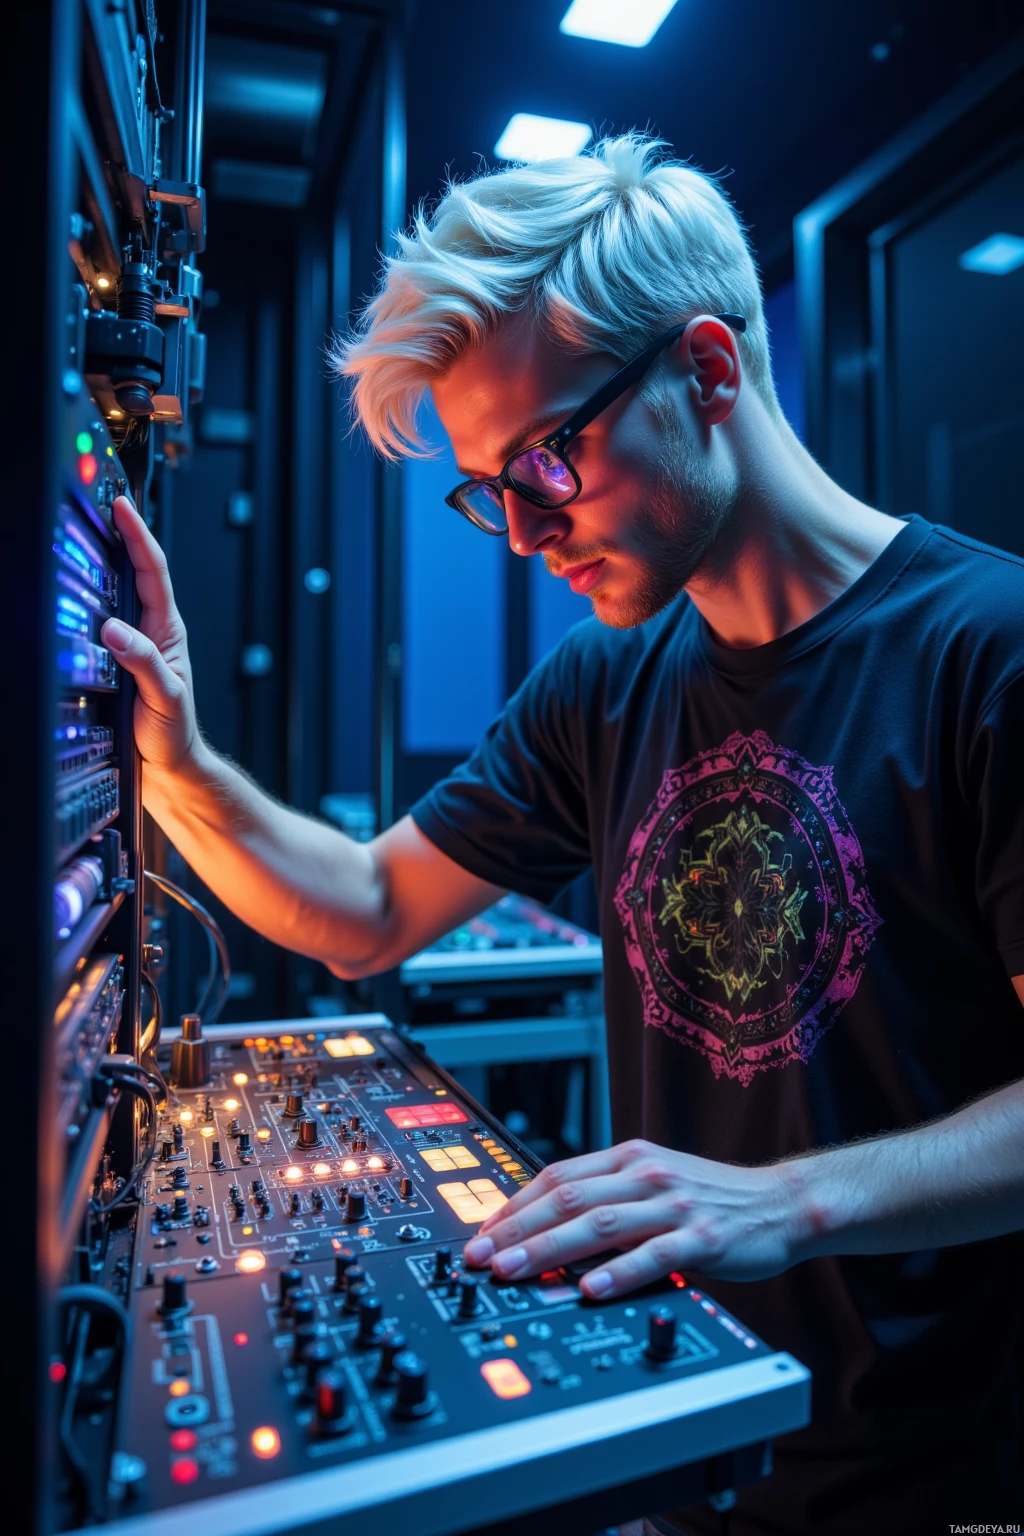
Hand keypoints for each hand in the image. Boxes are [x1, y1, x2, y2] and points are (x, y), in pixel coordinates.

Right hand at [100, 497, 202, 775]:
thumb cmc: (174, 732)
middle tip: (106, 500)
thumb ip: (141, 662)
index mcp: (168, 630)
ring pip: (122, 590)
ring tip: (95, 526)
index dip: (138, 535)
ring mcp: (139, 640)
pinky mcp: (123, 656)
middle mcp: (154, 629)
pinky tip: (82, 583)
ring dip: (111, 557)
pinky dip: (96, 592)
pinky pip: (107, 615)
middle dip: (124, 532)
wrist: (170, 763)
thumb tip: (115, 629)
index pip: (153, 571)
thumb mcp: (163, 695)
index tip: (122, 506)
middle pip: (139, 570)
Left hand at [462, 1139, 807, 1299]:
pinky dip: (617, 1271)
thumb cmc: (711, 1197)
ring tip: (514, 1270)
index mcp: (629, 1158)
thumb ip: (607, 1195)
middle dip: (517, 1229)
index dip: (515, 1205)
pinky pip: (652, 1254)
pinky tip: (591, 1287)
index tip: (482, 1233)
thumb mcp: (653, 1180)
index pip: (558, 1176)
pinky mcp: (702, 1237)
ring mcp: (673, 1205)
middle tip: (481, 1257)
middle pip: (568, 1198)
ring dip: (550, 1248)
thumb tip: (546, 1224)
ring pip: (600, 1223)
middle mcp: (646, 1175)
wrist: (780, 1202)